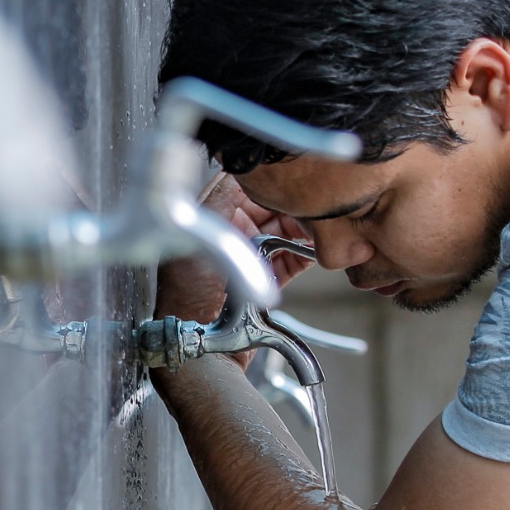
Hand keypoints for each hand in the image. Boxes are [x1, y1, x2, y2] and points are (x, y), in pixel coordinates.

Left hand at [154, 172, 312, 324]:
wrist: (198, 341)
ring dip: (303, 229)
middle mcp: (230, 234)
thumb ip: (223, 197)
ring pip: (283, 233)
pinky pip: (290, 261)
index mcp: (211, 218)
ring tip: (322, 223)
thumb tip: (244, 168)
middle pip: (270, 209)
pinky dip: (305, 255)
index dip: (268, 181)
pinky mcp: (263, 280)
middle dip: (293, 205)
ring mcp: (248, 256)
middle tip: (315, 202)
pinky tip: (317, 250)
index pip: (245, 188)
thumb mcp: (202, 232)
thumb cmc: (187, 291)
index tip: (291, 176)